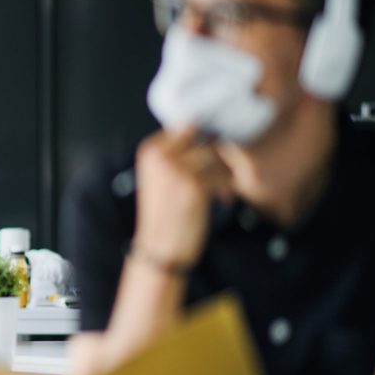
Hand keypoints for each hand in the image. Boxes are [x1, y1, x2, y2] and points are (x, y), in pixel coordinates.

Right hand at [132, 126, 233, 269]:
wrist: (160, 248)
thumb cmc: (164, 215)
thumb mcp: (160, 178)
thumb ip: (175, 154)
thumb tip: (208, 134)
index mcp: (150, 151)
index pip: (185, 127)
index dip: (202, 139)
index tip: (209, 155)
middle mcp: (160, 157)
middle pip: (203, 140)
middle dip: (216, 157)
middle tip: (219, 175)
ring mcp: (177, 170)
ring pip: (214, 157)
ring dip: (223, 173)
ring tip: (219, 189)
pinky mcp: (194, 186)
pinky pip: (220, 176)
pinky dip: (225, 188)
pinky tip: (221, 200)